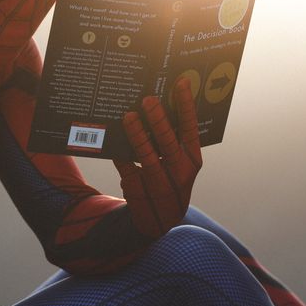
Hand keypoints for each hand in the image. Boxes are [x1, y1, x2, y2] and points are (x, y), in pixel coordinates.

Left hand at [113, 79, 202, 237]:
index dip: (187, 106)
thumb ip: (173, 141)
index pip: (190, 130)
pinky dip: (120, 153)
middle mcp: (179, 174)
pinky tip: (113, 138)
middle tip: (148, 100)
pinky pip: (126, 169)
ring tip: (129, 116)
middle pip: (169, 144)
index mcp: (192, 161)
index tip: (180, 83)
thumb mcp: (179, 164)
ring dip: (137, 135)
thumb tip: (155, 106)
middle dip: (159, 121)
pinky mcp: (138, 193)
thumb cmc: (169, 180)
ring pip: (147, 157)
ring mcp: (159, 185)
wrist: (158, 222)